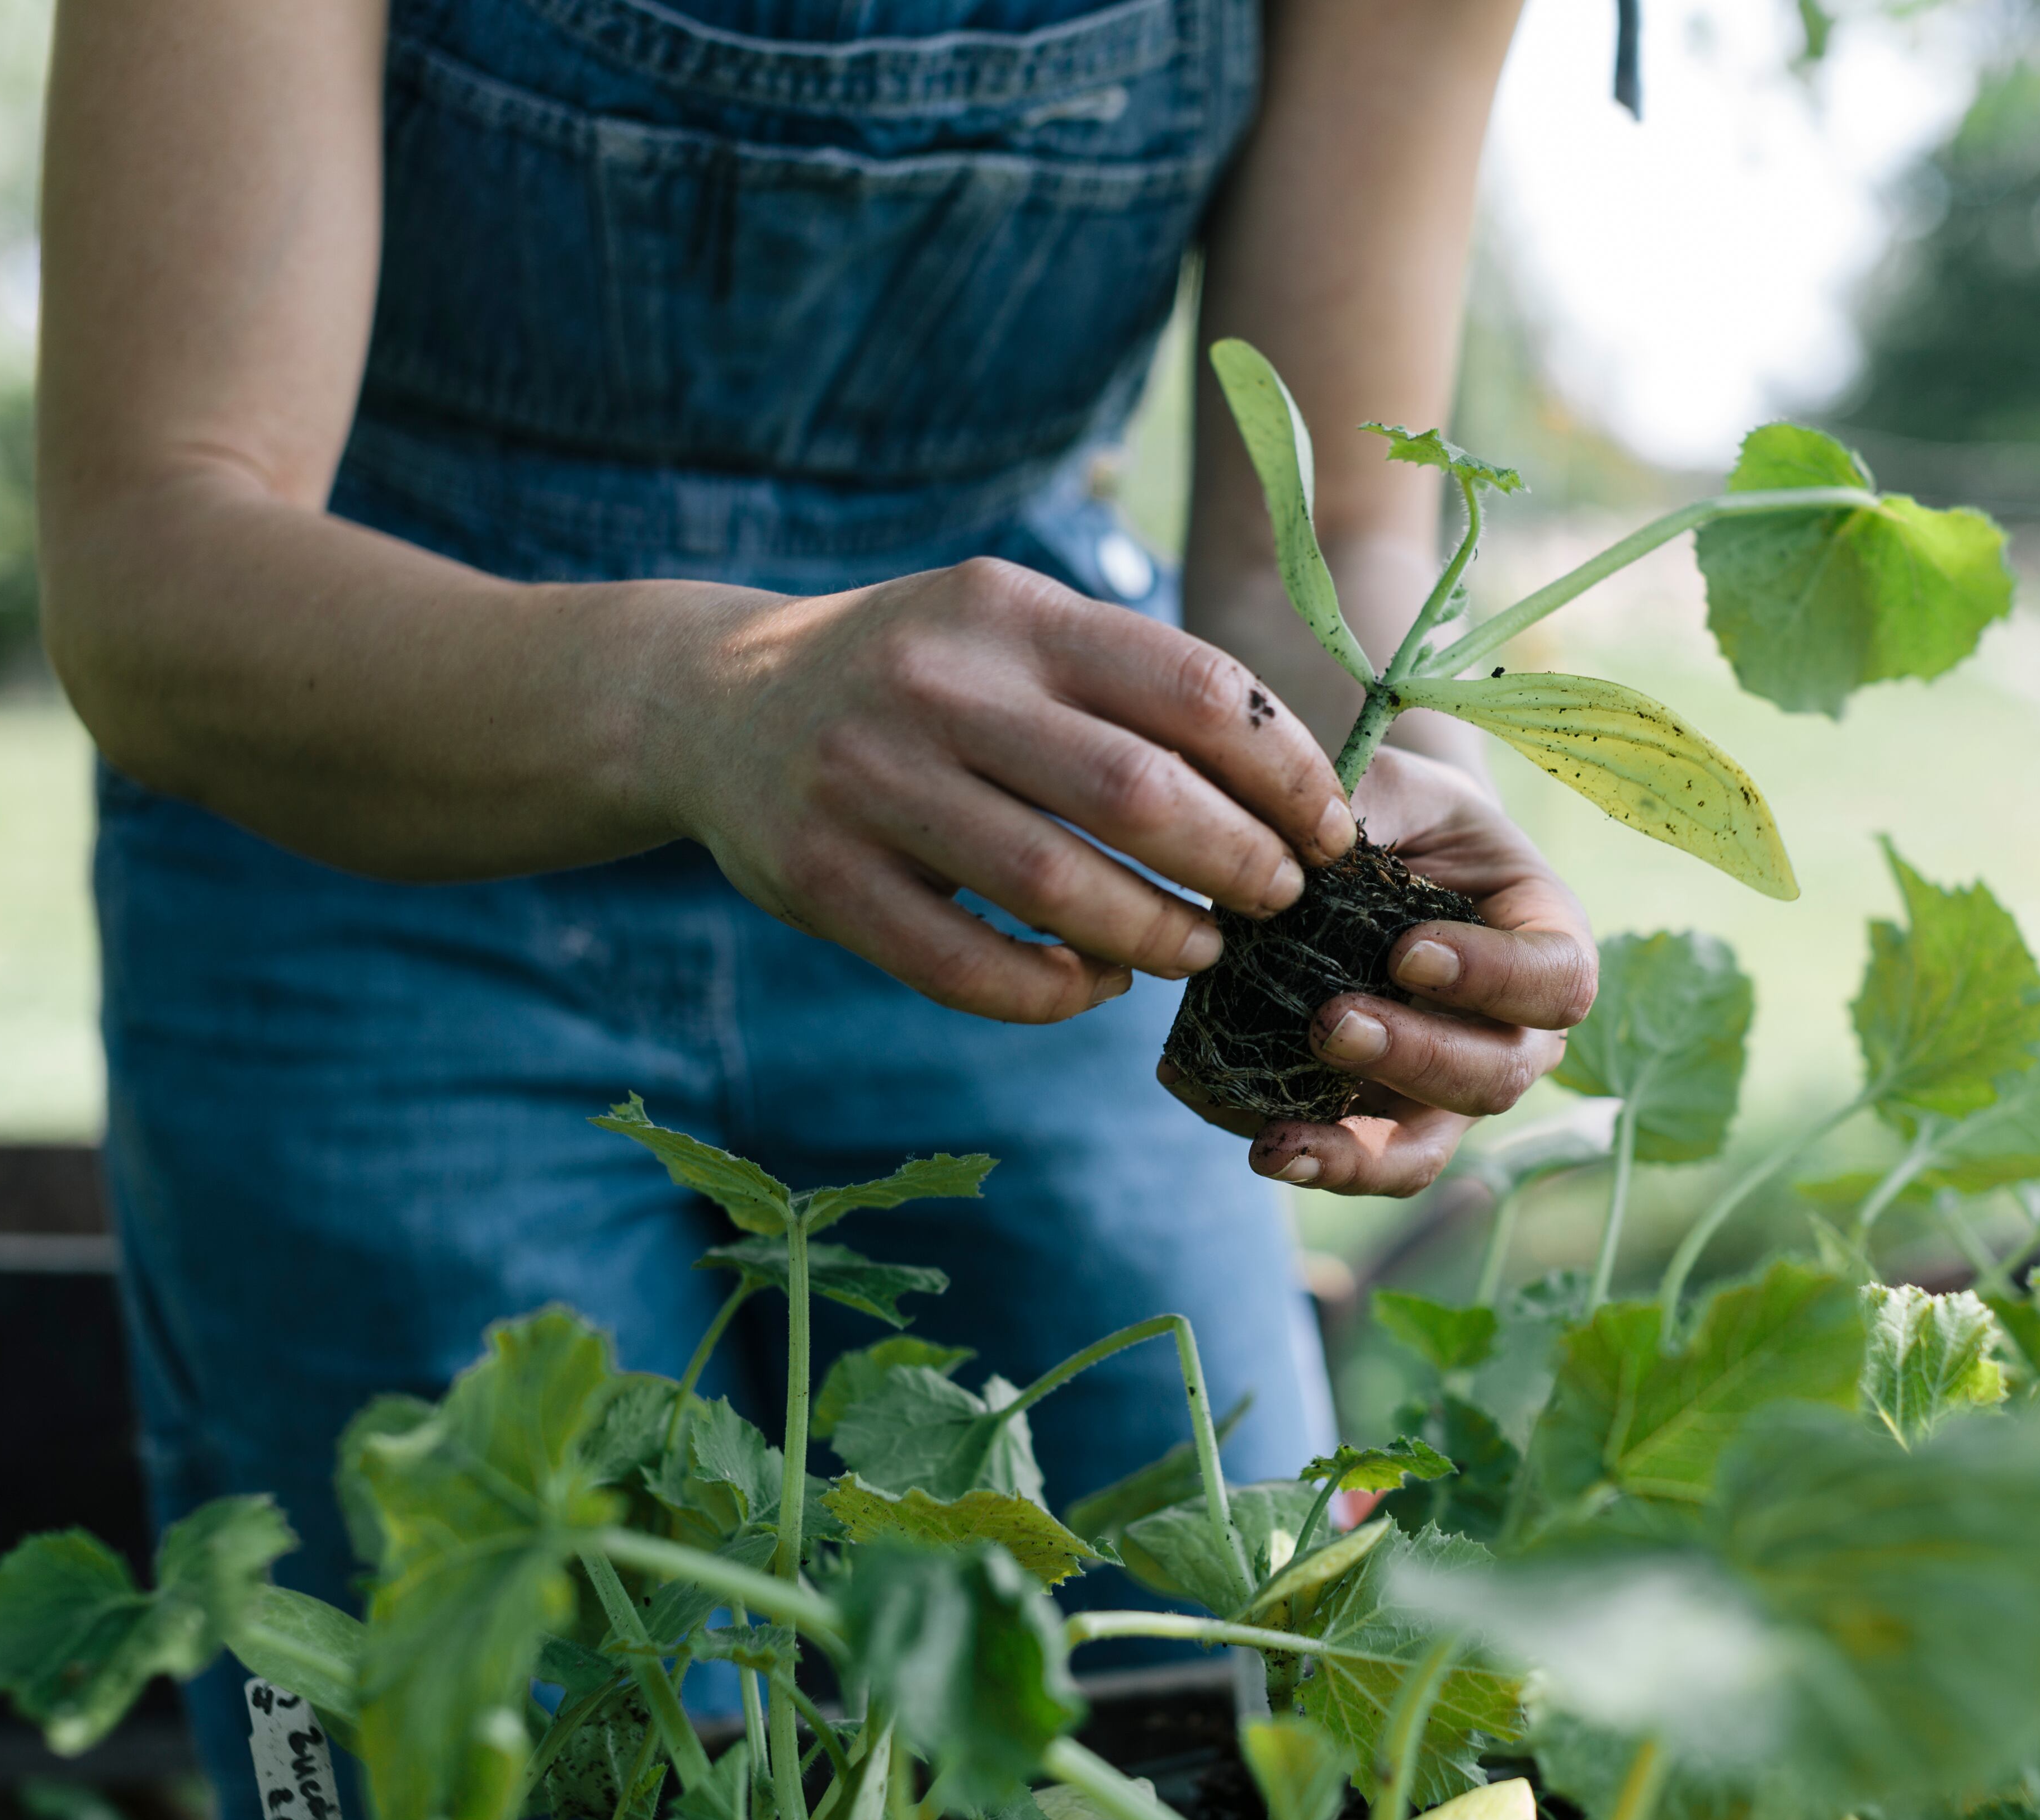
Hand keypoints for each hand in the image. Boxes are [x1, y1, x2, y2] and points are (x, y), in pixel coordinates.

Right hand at [649, 558, 1357, 1021]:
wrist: (711, 703)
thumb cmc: (914, 675)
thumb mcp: (1007, 629)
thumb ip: (1125, 682)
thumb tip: (1285, 786)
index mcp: (1007, 609)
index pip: (1192, 689)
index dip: (1284, 772)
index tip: (1328, 829)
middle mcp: (936, 684)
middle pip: (1136, 793)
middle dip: (1236, 863)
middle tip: (1276, 900)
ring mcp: (867, 783)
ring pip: (1055, 888)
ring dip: (1154, 936)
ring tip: (1197, 950)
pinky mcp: (819, 878)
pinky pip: (964, 965)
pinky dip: (1051, 991)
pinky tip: (1092, 985)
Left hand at [1158, 748, 1596, 1196]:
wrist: (1377, 852)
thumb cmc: (1402, 810)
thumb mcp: (1394, 785)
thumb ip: (1368, 809)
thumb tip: (1302, 856)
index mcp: (1547, 939)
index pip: (1558, 982)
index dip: (1494, 979)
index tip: (1408, 951)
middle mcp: (1516, 1029)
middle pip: (1497, 1077)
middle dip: (1413, 1059)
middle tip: (1330, 1023)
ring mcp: (1449, 1082)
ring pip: (1427, 1146)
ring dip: (1358, 1150)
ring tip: (1279, 1139)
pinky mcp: (1383, 1112)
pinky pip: (1363, 1158)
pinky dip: (1311, 1158)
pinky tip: (1252, 1138)